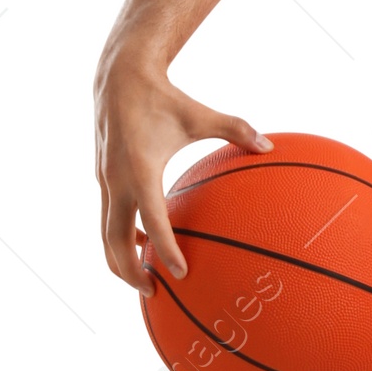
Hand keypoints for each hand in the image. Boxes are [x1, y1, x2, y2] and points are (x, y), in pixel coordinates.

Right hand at [94, 51, 270, 295]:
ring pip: (105, 233)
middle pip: (114, 240)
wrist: (119, 77)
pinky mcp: (102, 179)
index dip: (165, 250)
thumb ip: (237, 130)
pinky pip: (107, 218)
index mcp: (141, 169)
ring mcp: (105, 181)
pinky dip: (120, 237)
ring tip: (145, 280)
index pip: (152, 220)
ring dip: (120, 260)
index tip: (179, 274)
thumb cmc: (164, 98)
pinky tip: (144, 244)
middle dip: (130, 271)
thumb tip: (269, 147)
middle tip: (155, 293)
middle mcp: (116, 180)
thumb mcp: (201, 115)